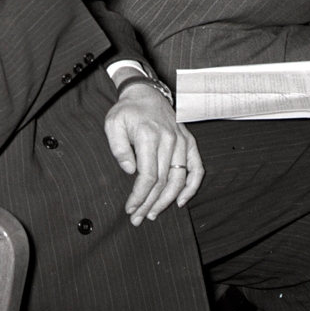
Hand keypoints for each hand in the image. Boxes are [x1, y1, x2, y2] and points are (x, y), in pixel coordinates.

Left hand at [104, 83, 202, 225]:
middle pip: (163, 181)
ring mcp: (182, 141)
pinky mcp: (189, 142)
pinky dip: (192, 187)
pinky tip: (181, 201)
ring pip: (179, 179)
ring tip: (153, 213)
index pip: (149, 175)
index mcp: (149, 136)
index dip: (140, 195)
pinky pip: (196, 168)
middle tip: (138, 218)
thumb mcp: (113, 124)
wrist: (145, 93)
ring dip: (167, 201)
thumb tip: (131, 171)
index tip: (130, 208)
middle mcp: (169, 140)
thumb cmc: (127, 110)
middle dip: (150, 203)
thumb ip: (119, 148)